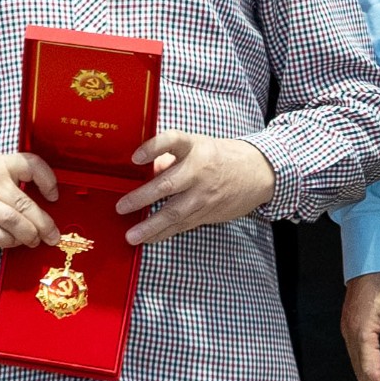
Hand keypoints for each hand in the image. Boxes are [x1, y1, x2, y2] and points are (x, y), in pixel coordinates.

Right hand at [0, 152, 63, 250]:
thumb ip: (12, 182)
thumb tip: (43, 203)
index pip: (30, 164)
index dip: (48, 180)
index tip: (53, 195)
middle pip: (25, 203)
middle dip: (44, 223)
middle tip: (52, 234)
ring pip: (13, 221)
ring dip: (29, 234)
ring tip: (34, 240)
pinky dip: (9, 241)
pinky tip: (13, 241)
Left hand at [119, 130, 275, 244]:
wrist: (257, 174)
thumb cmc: (220, 157)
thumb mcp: (198, 147)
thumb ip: (170, 159)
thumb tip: (145, 172)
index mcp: (195, 148)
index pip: (172, 141)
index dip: (153, 148)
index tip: (135, 157)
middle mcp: (199, 171)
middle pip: (167, 185)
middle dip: (142, 198)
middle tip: (122, 207)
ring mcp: (203, 195)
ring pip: (174, 213)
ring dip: (150, 226)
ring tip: (131, 236)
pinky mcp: (207, 212)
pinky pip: (182, 225)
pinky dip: (163, 233)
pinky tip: (148, 239)